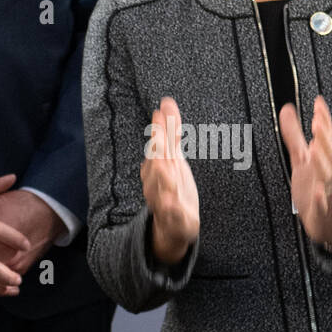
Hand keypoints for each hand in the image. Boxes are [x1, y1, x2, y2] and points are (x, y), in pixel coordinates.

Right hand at [140, 97, 198, 264]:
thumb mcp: (174, 158)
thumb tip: (166, 104)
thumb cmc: (173, 188)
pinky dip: (170, 208)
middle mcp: (158, 179)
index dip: (160, 126)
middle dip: (158, 146)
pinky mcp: (172, 217)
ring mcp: (163, 198)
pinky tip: (172, 203)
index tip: (161, 109)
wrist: (171, 227)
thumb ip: (171, 132)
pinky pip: (170, 213)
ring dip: (161, 174)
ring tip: (163, 163)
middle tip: (159, 131)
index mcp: (160, 165)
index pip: (160, 141)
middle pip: (157, 160)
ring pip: (160, 185)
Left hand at [280, 96, 331, 249]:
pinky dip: (320, 197)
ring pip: (326, 175)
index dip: (322, 119)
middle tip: (317, 121)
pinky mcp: (320, 209)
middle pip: (327, 152)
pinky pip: (322, 203)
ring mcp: (325, 190)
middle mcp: (328, 171)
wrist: (326, 221)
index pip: (325, 136)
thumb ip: (293, 134)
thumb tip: (286, 109)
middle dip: (324, 136)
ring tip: (315, 149)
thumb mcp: (300, 157)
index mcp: (324, 158)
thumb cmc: (314, 186)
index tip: (318, 103)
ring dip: (322, 162)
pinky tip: (317, 191)